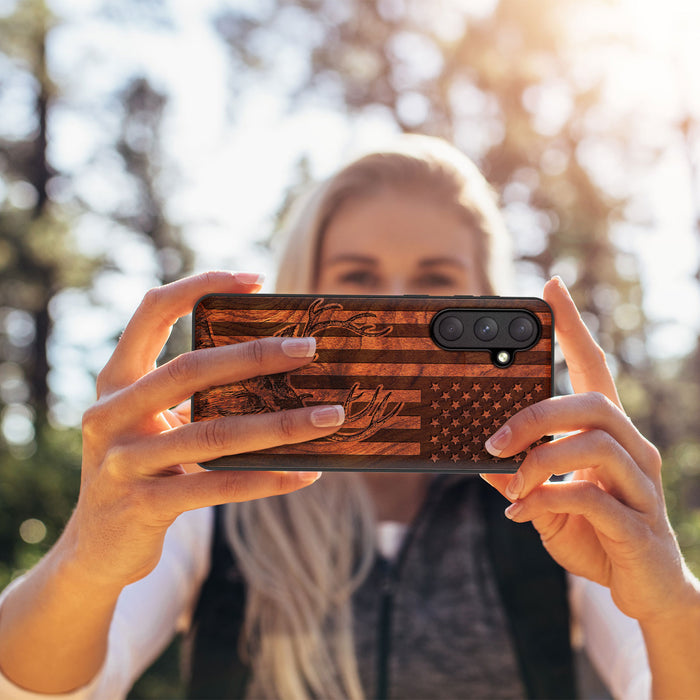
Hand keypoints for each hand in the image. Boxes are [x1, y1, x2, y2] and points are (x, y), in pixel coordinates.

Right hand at [64, 271, 344, 589]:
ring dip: (281, 424)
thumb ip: (192, 397)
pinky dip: (267, 479)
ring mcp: (122, 462)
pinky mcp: (142, 506)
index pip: (152, 312)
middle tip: (309, 348)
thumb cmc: (142, 470)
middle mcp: (111, 414)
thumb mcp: (153, 424)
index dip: (199, 285)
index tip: (256, 279)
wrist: (96, 548)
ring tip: (330, 416)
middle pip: (190, 369)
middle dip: (255, 355)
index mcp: (116, 381)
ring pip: (213, 434)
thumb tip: (278, 373)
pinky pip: (217, 487)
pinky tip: (307, 473)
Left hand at [481, 276, 695, 623]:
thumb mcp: (546, 500)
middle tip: (493, 440)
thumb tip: (481, 459)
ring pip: (595, 443)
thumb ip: (519, 477)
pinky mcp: (638, 524)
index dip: (574, 327)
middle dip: (536, 415)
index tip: (552, 288)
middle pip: (591, 403)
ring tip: (511, 483)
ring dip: (540, 460)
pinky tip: (524, 513)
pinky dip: (549, 499)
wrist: (643, 589)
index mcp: (608, 435)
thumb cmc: (594, 533)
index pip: (594, 368)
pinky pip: (591, 497)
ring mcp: (641, 486)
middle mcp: (632, 449)